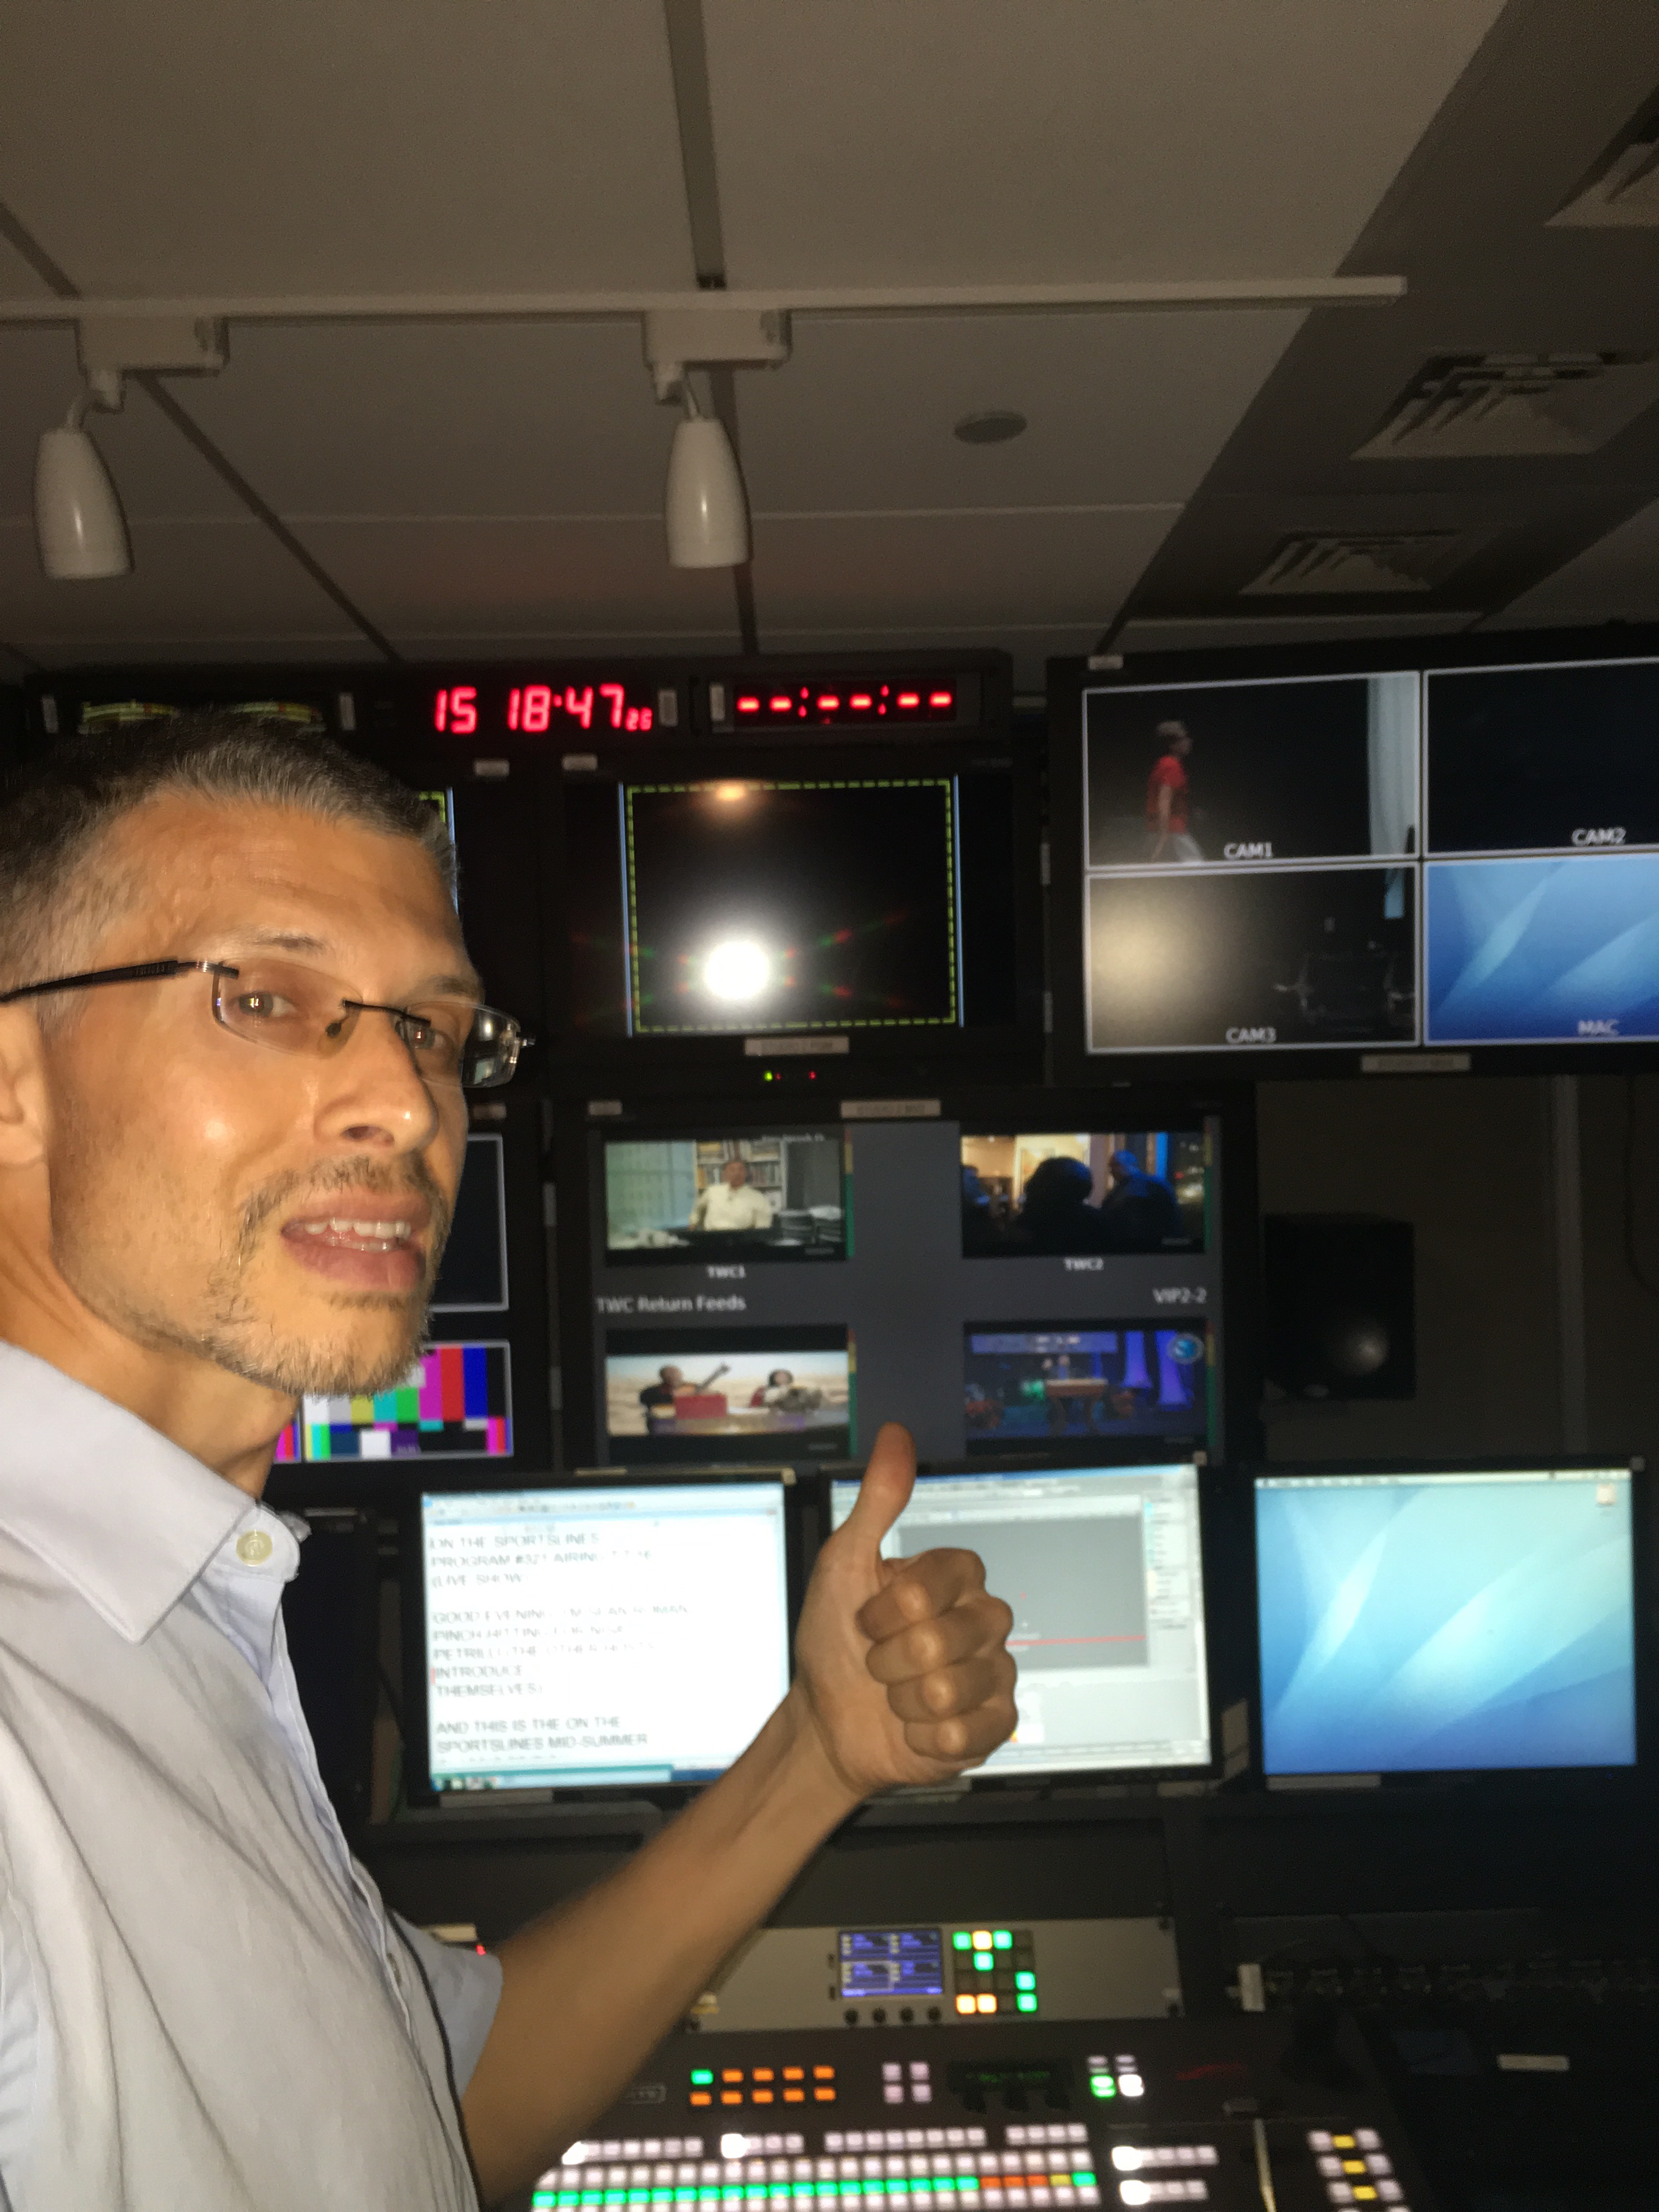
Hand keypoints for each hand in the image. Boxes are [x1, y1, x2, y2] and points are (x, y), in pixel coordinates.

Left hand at [790, 1422, 1017, 1800]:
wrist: (830, 1720)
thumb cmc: (836, 1639)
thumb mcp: (845, 1561)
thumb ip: (879, 1498)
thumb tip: (895, 1433)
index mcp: (955, 1577)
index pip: (930, 1586)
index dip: (885, 1610)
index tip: (868, 1617)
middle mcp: (983, 1619)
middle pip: (939, 1642)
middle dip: (888, 1659)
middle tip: (880, 1660)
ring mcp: (993, 1672)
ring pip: (947, 1691)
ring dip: (901, 1700)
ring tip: (897, 1693)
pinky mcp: (994, 1723)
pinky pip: (961, 1733)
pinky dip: (922, 1736)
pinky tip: (917, 1726)